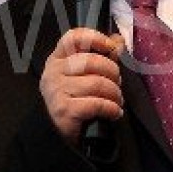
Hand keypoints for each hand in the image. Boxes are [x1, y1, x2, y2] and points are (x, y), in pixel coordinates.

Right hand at [40, 28, 124, 145]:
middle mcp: (53, 72)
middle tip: (117, 84)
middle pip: (91, 61)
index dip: (95, 38)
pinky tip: (115, 112)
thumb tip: (118, 40)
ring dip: (115, 94)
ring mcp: (57, 90)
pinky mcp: (64, 110)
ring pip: (97, 83)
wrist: (59, 133)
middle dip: (112, 72)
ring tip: (117, 100)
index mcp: (57, 59)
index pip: (73, 37)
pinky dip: (112, 108)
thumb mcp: (85, 75)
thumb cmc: (75, 100)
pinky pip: (97, 103)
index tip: (111, 47)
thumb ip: (101, 56)